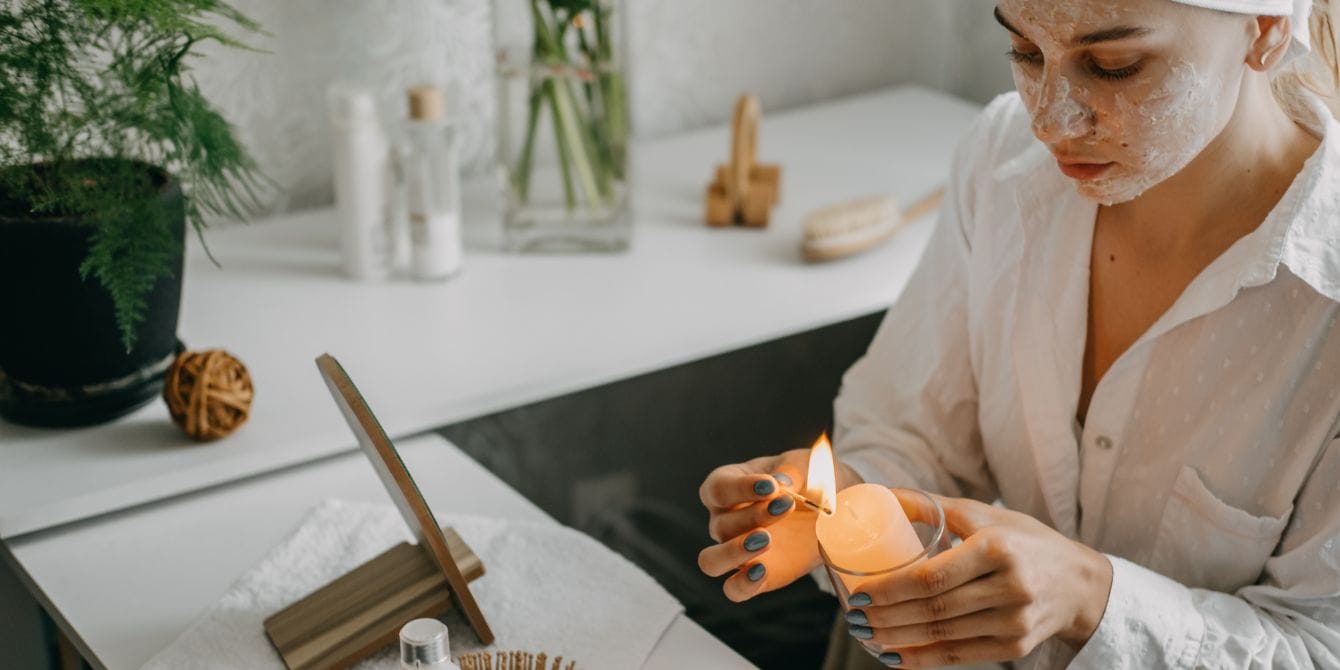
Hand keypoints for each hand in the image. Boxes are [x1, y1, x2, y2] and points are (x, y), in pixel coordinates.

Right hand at [696, 448, 862, 600]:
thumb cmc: (810, 480)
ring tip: (766, 540)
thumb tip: (781, 483)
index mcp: (728, 486)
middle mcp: (724, 520)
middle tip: (786, 506)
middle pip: (720, 525)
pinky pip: (734, 589)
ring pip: (711, 561)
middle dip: (752, 515)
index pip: (717, 488)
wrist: (833, 510)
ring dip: (735, 551)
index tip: (772, 486)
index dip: (740, 488)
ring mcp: (736, 551)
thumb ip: (792, 471)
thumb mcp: (806, 466)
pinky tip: (762, 572)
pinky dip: (743, 584)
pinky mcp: (757, 576)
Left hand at [842, 493, 1112, 667]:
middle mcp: (1010, 587)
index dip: (891, 589)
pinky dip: (924, 658)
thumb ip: (933, 506)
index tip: (859, 593)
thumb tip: (882, 495)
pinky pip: (960, 656)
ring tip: (867, 633)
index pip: (933, 576)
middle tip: (855, 615)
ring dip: (898, 638)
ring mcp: (1015, 621)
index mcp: (997, 548)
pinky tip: (896, 654)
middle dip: (886, 616)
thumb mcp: (984, 515)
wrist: (1078, 582)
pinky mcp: (1016, 646)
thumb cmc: (1022, 541)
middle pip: (934, 609)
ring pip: (943, 635)